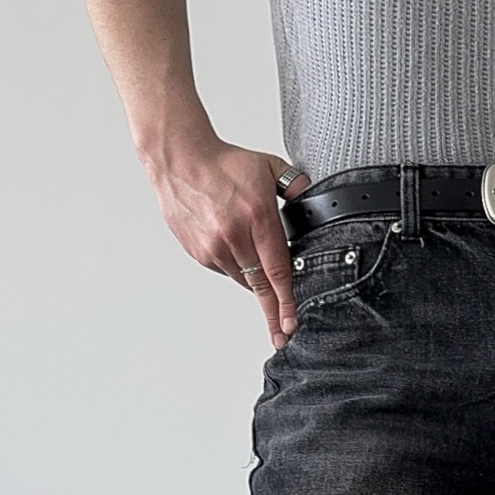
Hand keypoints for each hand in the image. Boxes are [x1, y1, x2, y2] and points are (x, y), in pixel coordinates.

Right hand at [140, 135, 313, 347]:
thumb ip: (295, 186)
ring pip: (244, 280)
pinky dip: (234, 265)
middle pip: (261, 287)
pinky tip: (232, 245)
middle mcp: (234, 236)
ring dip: (254, 280)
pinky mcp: (199, 253)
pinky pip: (225, 270)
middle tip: (282, 335)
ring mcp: (214, 247)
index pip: (278, 270)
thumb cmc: (223, 163)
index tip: (292, 323)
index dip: (287, 301)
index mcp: (256, 216)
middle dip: (274, 314)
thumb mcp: (268, 166)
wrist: (179, 159)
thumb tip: (315, 202)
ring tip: (253, 259)